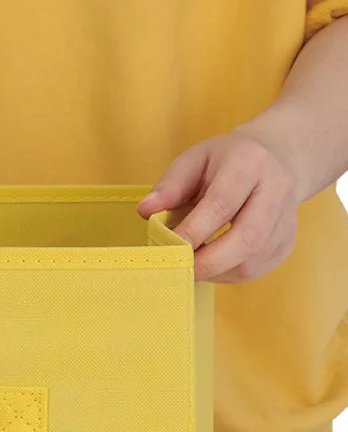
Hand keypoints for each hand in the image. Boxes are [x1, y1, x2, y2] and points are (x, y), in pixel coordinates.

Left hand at [135, 112, 303, 282]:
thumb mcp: (193, 160)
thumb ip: (169, 186)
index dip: (193, 230)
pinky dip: (225, 273)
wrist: (275, 158)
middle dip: (207, 261)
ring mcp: (286, 220)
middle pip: (247, 238)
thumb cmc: (225, 161)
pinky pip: (254, 269)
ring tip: (190, 263)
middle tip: (177, 268)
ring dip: (215, 271)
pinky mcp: (286, 244)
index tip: (167, 246)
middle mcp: (277, 191)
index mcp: (249, 163)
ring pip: (252, 260)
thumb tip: (145, 212)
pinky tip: (209, 262)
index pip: (221, 204)